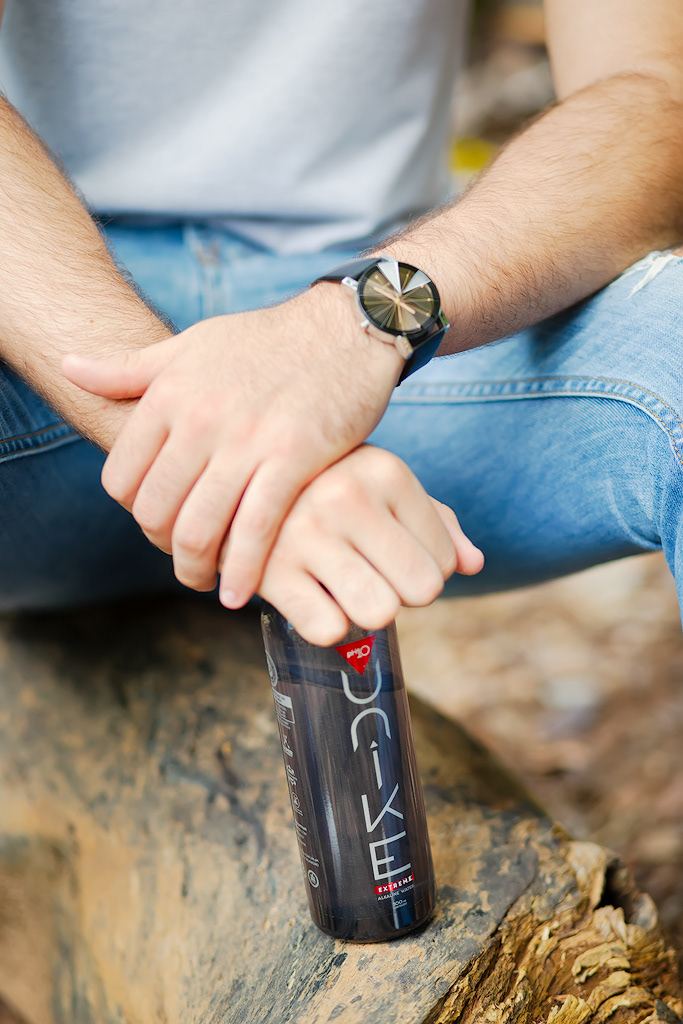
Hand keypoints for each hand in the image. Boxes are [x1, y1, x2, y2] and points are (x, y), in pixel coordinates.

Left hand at [62, 285, 403, 606]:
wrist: (345, 330)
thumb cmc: (266, 340)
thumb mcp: (190, 344)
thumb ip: (128, 369)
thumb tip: (68, 367)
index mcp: (168, 394)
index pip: (121, 479)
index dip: (133, 512)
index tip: (157, 522)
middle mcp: (199, 419)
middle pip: (156, 512)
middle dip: (163, 547)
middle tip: (184, 557)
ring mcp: (247, 441)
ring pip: (200, 530)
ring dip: (197, 570)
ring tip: (207, 581)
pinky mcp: (294, 459)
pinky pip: (256, 530)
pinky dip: (245, 572)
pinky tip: (240, 594)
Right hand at [259, 445, 483, 644]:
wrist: (235, 485)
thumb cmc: (326, 488)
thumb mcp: (383, 487)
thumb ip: (437, 523)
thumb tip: (475, 565)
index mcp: (385, 471)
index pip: (446, 561)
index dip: (424, 569)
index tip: (390, 556)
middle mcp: (347, 497)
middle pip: (422, 590)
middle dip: (402, 593)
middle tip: (370, 575)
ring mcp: (305, 534)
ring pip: (380, 612)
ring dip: (366, 611)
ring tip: (342, 587)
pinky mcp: (270, 571)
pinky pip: (329, 631)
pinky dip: (326, 627)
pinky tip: (311, 599)